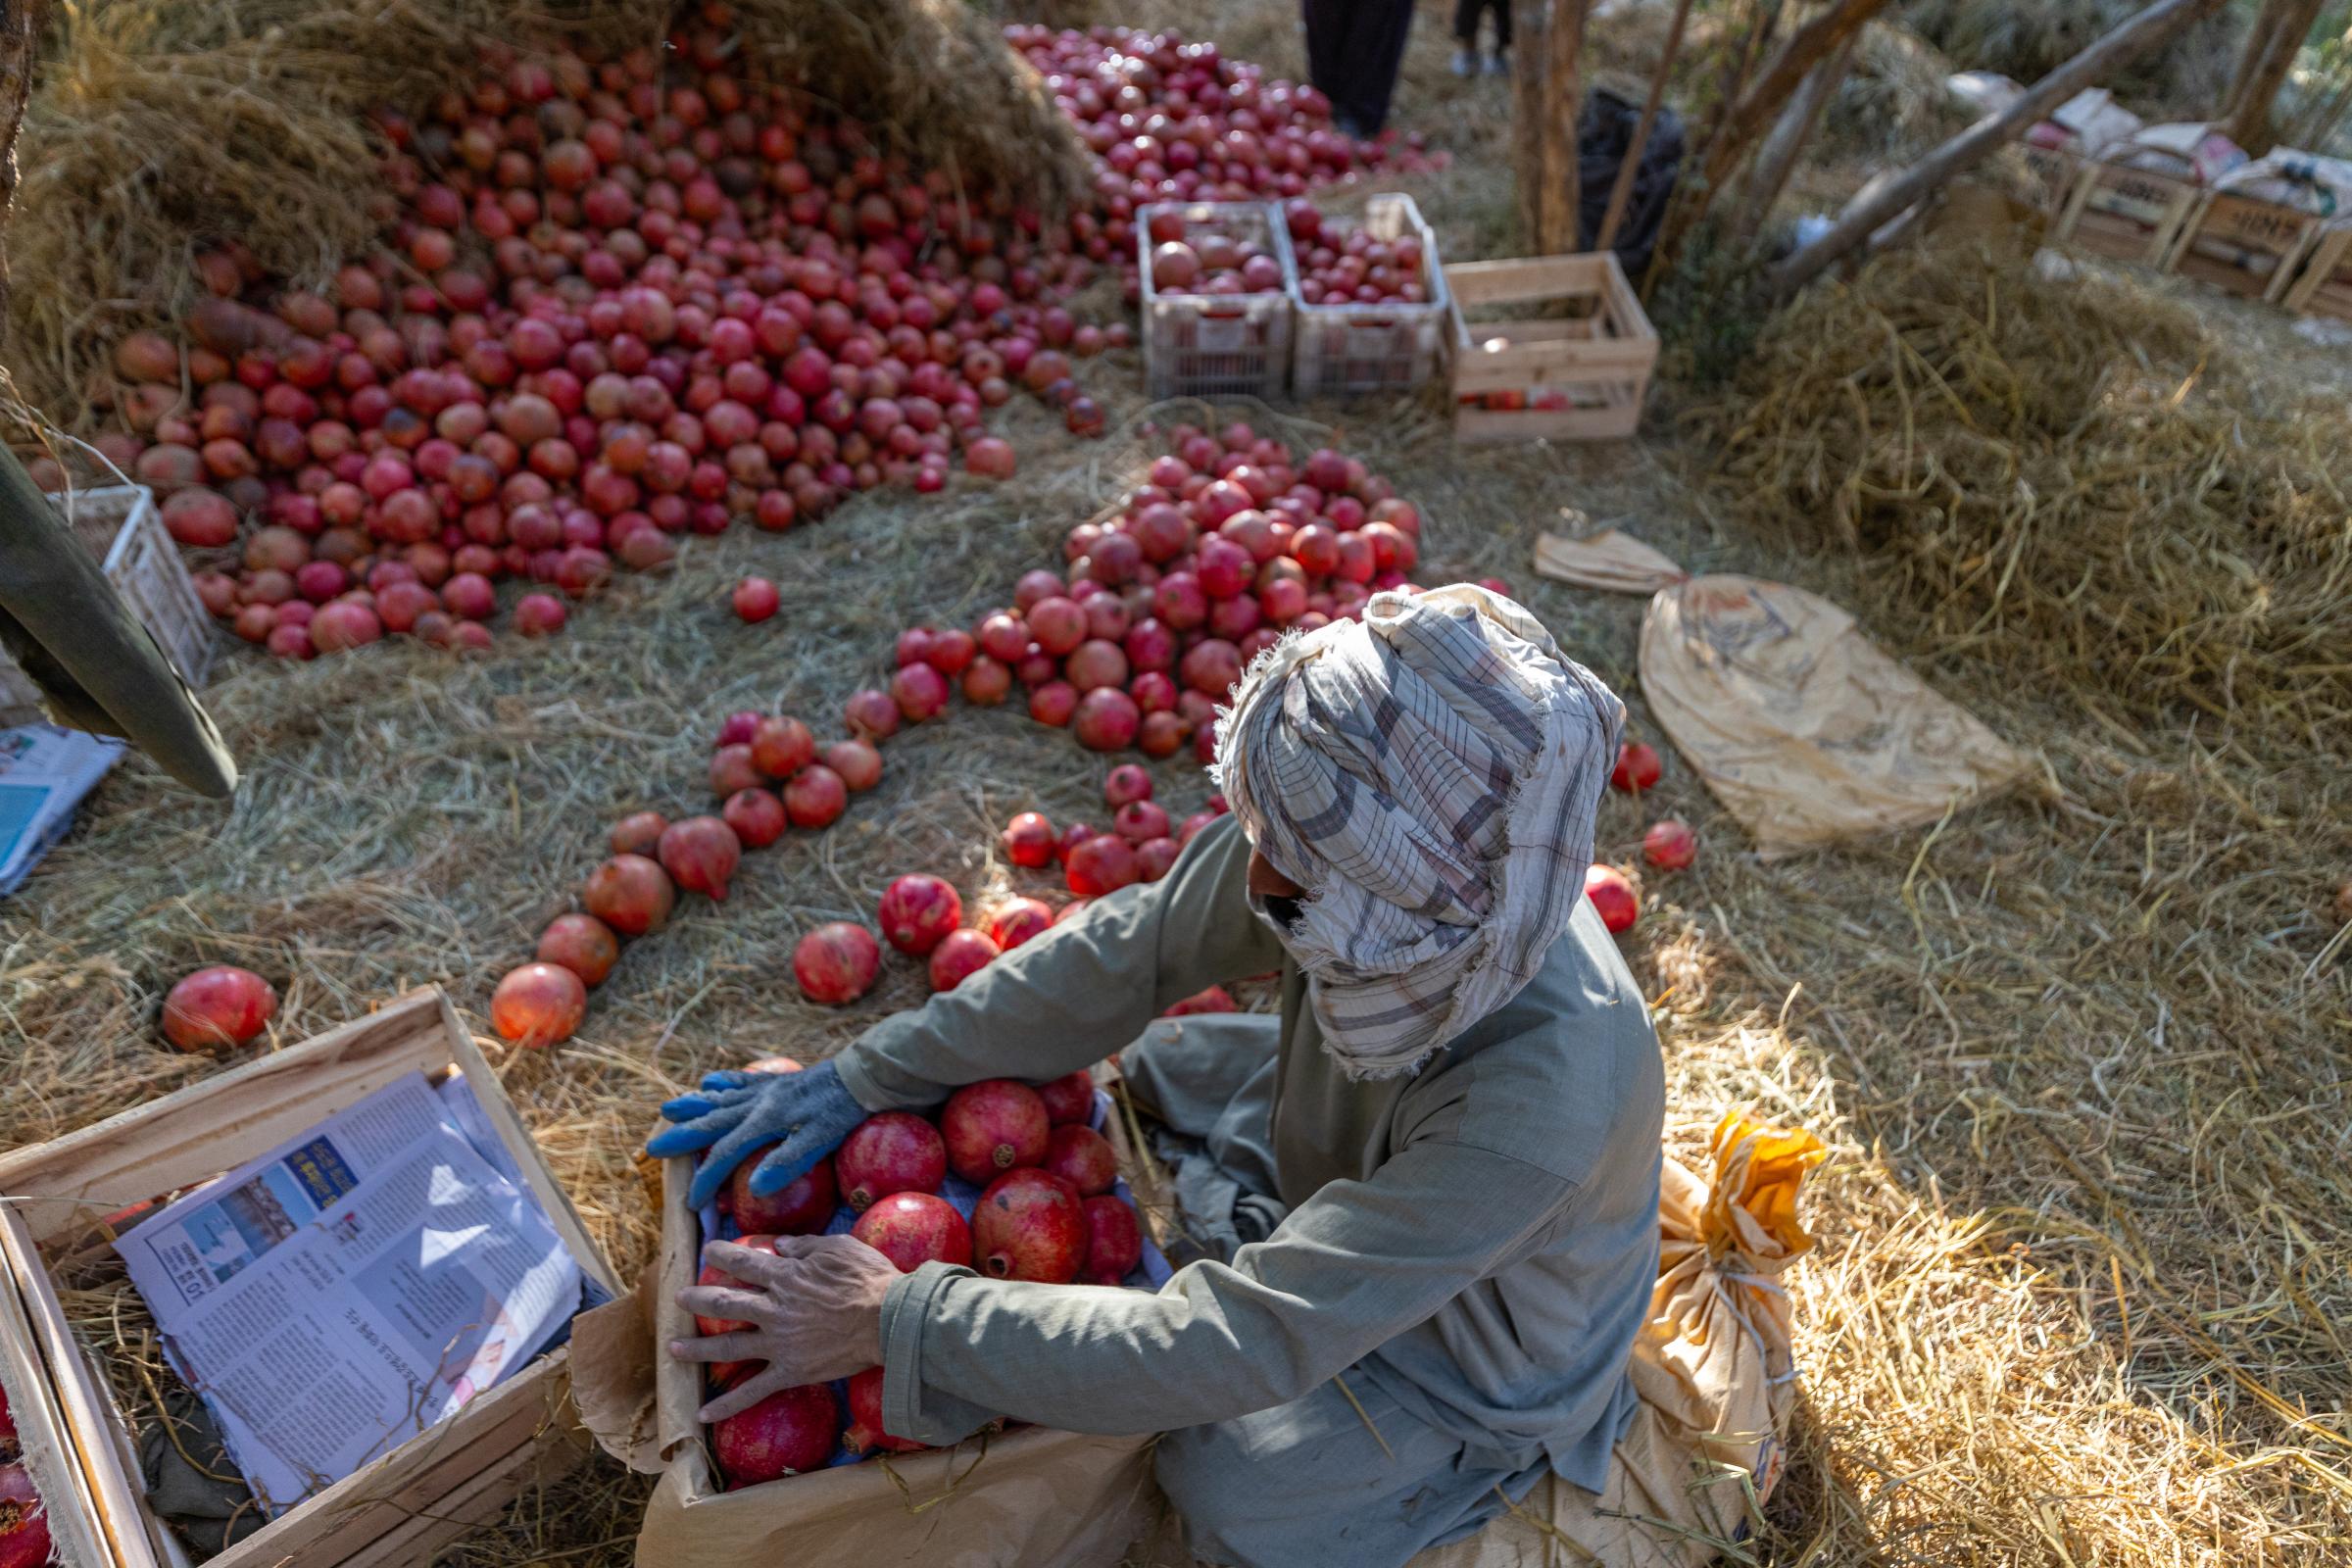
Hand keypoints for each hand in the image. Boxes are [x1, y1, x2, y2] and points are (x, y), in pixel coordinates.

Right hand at [646, 1058, 867, 1208]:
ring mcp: (765, 1090)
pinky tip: (710, 1083)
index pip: (725, 1155)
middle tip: (652, 1149)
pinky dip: (723, 1083)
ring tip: (668, 1109)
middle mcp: (756, 1104)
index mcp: (763, 1122)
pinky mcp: (776, 1081)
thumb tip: (753, 1188)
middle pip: (710, 1123)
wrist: (860, 1075)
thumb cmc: (841, 1112)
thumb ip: (786, 1163)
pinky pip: (741, 1082)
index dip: (706, 1179)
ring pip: (719, 1100)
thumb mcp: (818, 1141)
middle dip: (681, 1138)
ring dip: (693, 1106)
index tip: (691, 1202)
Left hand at [673, 1234, 898, 1420]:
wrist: (888, 1320)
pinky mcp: (790, 1371)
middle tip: (679, 1298)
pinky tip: (703, 1414)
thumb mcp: (838, 1247)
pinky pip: (753, 1391)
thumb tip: (779, 1244)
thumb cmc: (869, 1279)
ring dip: (697, 1348)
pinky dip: (727, 1404)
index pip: (745, 1262)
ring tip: (672, 1349)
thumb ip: (805, 1245)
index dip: (722, 1254)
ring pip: (728, 1346)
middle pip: (726, 1303)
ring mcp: (779, 1343)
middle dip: (698, 1299)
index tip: (706, 1249)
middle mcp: (774, 1309)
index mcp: (785, 1277)